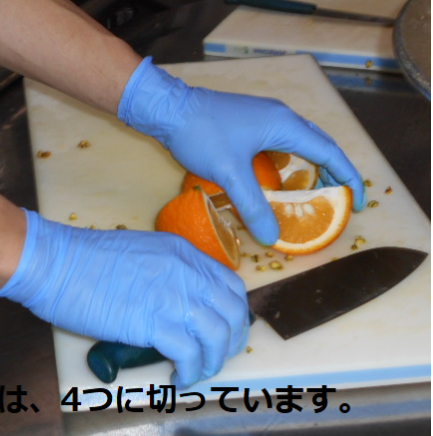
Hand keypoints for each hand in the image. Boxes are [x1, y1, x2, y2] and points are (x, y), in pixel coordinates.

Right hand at [0, 210, 249, 387]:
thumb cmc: (85, 260)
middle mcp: (186, 272)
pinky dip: (189, 372)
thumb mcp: (139, 254)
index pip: (230, 285)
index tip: (225, 330)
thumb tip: (175, 302)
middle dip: (232, 341)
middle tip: (216, 357)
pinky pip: (189, 355)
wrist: (55, 263)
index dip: (234, 313)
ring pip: (217, 336)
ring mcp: (172, 297)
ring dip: (212, 361)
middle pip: (232, 312)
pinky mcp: (153, 323)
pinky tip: (177, 378)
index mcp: (182, 253)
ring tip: (196, 372)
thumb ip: (165, 273)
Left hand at [118, 57, 364, 244]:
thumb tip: (272, 237)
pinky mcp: (250, 124)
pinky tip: (279, 182)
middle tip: (336, 203)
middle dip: (332, 175)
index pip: (329, 153)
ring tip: (311, 195)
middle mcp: (281, 118)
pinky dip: (288, 164)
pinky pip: (280, 145)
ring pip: (299, 145)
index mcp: (284, 125)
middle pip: (319, 146)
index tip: (356, 203)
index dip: (347, 178)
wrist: (169, 109)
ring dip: (310, 168)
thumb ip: (253, 205)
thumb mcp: (230, 173)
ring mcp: (265, 119)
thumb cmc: (201, 135)